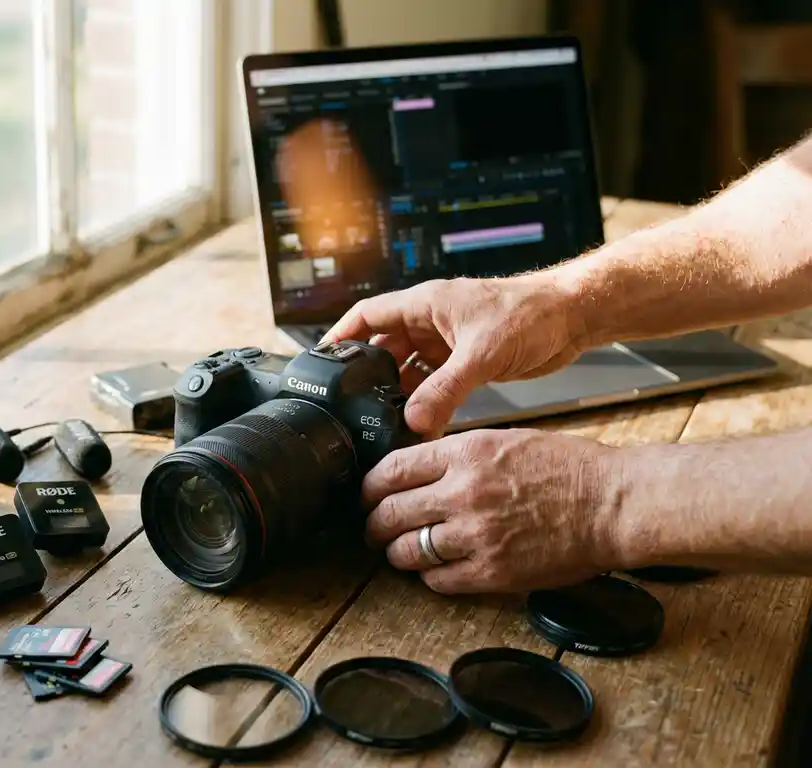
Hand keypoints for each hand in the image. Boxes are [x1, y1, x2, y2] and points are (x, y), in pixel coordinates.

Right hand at [321, 275, 586, 434]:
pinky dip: (425, 401)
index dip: (341, 336)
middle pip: (384, 348)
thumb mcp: (482, 354)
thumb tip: (414, 420)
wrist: (573, 318)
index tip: (320, 360)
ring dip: (399, 394)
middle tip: (356, 407)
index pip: (367, 316)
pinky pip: (433, 382)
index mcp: (425, 303)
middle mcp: (431, 320)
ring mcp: (447, 340)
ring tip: (386, 421)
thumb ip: (446, 389)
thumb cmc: (531, 313)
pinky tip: (421, 423)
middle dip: (370, 377)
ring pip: (409, 369)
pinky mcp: (465, 359)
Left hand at [362, 428, 619, 593]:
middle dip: (373, 524)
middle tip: (372, 529)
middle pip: (388, 512)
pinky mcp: (492, 571)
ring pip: (406, 550)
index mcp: (464, 454)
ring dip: (395, 553)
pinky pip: (438, 579)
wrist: (613, 503)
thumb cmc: (569, 468)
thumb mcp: (504, 440)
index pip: (390, 470)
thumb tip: (418, 470)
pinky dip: (429, 576)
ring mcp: (475, 535)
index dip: (368, 487)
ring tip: (397, 552)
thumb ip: (458, 455)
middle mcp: (462, 492)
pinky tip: (434, 569)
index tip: (365, 495)